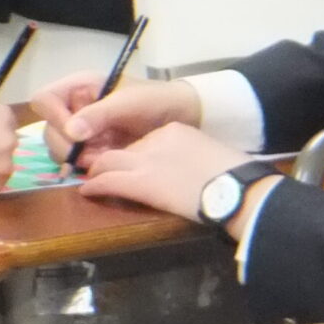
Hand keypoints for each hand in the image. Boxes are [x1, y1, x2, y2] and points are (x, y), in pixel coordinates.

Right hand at [31, 72, 200, 172]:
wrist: (183, 117)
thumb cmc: (156, 100)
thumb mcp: (129, 103)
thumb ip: (99, 114)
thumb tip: (71, 132)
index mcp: (79, 88)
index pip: (44, 100)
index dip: (52, 117)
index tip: (73, 131)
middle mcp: (75, 108)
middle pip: (47, 129)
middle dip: (63, 145)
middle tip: (85, 155)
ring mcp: (83, 131)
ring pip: (58, 148)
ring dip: (73, 158)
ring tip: (98, 159)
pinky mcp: (93, 150)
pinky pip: (76, 163)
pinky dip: (84, 168)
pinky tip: (102, 166)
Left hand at [77, 121, 251, 222]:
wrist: (236, 189)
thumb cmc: (233, 177)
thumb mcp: (210, 158)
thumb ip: (192, 159)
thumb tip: (190, 173)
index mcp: (176, 132)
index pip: (146, 140)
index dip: (135, 153)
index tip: (132, 163)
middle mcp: (156, 141)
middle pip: (124, 148)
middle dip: (110, 160)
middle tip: (100, 171)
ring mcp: (146, 161)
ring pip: (109, 161)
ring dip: (97, 171)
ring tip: (89, 180)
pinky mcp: (141, 182)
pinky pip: (108, 181)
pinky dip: (95, 186)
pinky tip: (87, 192)